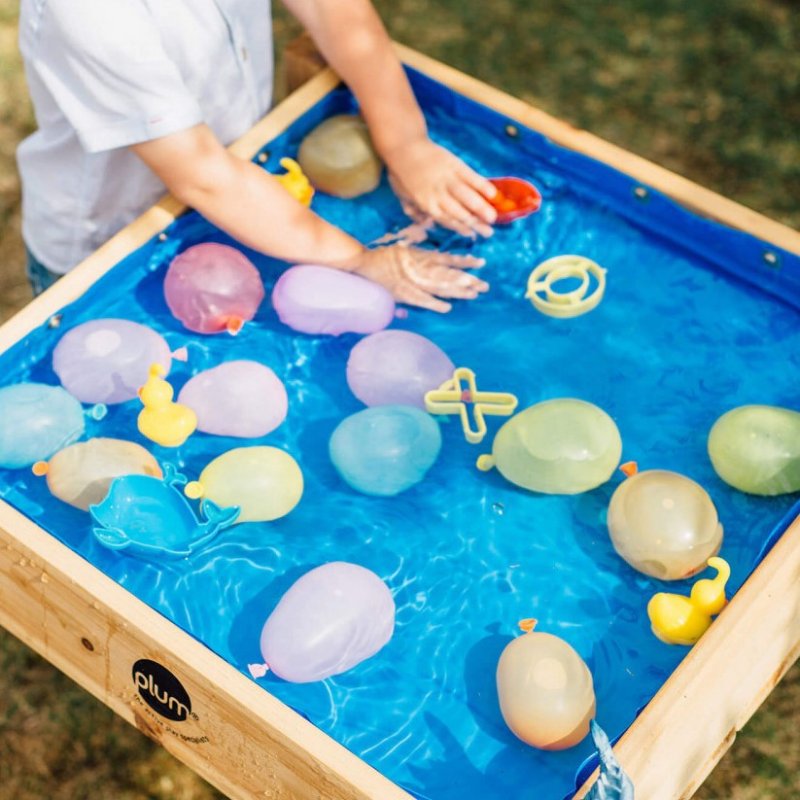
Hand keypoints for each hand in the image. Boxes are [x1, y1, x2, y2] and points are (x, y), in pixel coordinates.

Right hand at [345, 243, 488, 312]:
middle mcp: (420, 267)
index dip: (464, 262)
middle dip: (467, 280)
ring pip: (439, 286)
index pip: (448, 259)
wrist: (362, 263)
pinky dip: (434, 303)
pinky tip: (447, 308)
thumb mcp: (405, 251)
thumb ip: (421, 257)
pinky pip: (421, 299)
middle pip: (448, 274)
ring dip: (457, 291)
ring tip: (473, 295)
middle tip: (485, 286)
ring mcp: (412, 280)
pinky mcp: (402, 292)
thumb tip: (440, 259)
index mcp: (421, 256)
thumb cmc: (383, 257)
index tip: (481, 263)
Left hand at [385, 138, 497, 237]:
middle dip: (475, 223)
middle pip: (459, 212)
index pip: (447, 220)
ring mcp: (447, 178)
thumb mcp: (402, 197)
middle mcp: (438, 194)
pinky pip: (470, 176)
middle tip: (489, 232)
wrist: (403, 146)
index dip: (460, 228)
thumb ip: (414, 212)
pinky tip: (493, 194)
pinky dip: (482, 185)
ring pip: (467, 196)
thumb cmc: (401, 173)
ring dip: (481, 208)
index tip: (473, 235)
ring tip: (493, 218)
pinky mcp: (454, 164)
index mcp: (426, 204)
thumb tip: (425, 223)